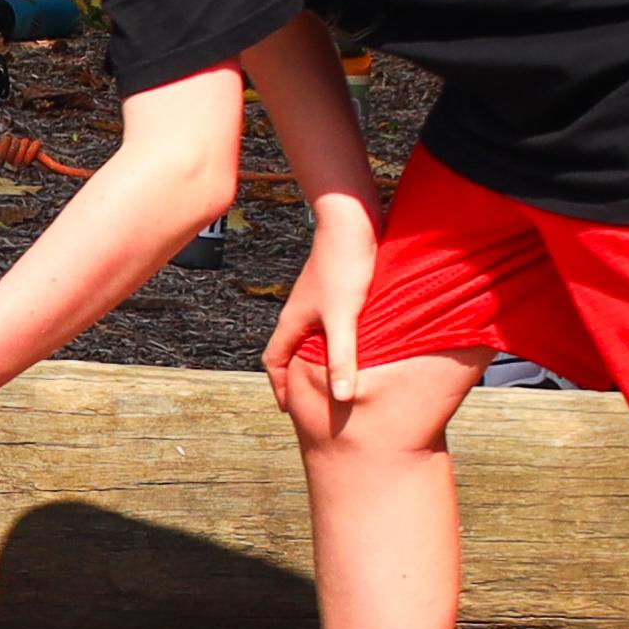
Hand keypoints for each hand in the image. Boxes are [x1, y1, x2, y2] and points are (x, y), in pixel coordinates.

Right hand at [260, 196, 378, 420]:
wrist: (349, 222)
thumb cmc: (343, 266)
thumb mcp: (344, 318)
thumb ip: (343, 358)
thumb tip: (341, 397)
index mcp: (293, 322)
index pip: (274, 361)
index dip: (279, 386)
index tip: (288, 406)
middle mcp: (299, 312)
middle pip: (287, 349)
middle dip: (293, 375)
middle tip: (306, 395)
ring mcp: (315, 299)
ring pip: (307, 335)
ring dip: (312, 356)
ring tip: (330, 373)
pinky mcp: (333, 288)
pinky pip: (326, 322)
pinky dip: (332, 338)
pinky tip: (354, 340)